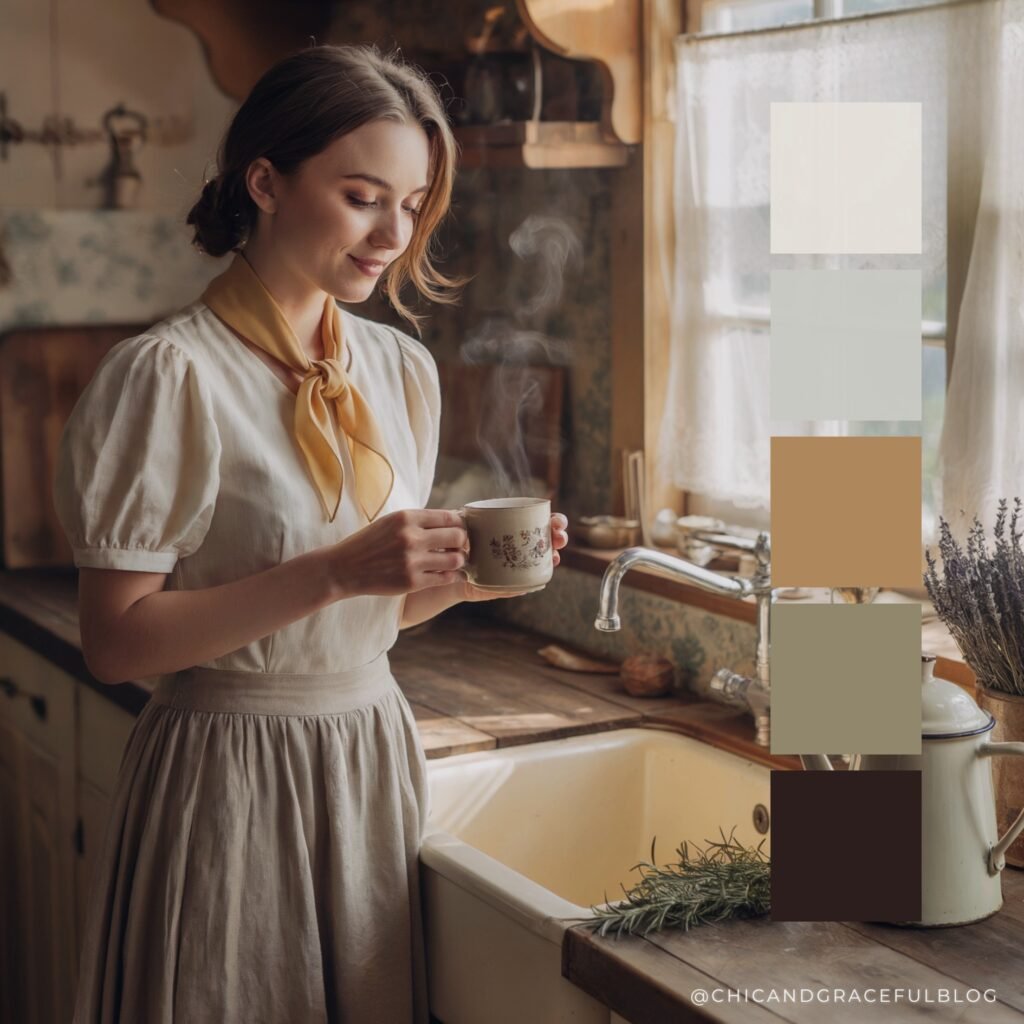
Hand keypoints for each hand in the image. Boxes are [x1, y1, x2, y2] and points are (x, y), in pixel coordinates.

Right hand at [330, 508, 467, 597]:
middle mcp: (411, 537)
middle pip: (458, 537)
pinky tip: (447, 574)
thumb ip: (420, 520)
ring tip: (454, 561)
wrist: (344, 568)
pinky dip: (450, 576)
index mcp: (407, 517)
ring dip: (459, 560)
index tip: (460, 530)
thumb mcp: (392, 522)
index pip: (450, 517)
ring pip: (456, 559)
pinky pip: (445, 578)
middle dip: (463, 542)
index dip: (461, 524)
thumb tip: (453, 519)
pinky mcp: (412, 582)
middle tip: (460, 546)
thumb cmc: (370, 543)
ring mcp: (412, 561)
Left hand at [460, 511, 568, 602]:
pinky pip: (522, 587)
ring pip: (542, 564)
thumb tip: (463, 515)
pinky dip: (528, 585)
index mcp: (516, 529)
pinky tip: (534, 582)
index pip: (542, 522)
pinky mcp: (508, 586)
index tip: (558, 522)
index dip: (555, 521)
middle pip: (548, 541)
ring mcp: (518, 567)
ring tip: (554, 557)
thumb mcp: (464, 526)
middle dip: (559, 538)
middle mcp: (521, 548)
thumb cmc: (460, 542)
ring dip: (552, 559)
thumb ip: (465, 519)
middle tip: (559, 538)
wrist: (448, 569)